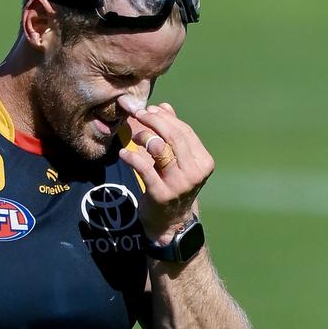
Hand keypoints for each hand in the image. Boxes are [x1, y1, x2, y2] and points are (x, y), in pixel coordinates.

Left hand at [117, 97, 213, 245]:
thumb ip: (172, 133)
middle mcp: (195, 172)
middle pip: (173, 137)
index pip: (184, 131)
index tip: (149, 110)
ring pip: (160, 149)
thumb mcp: (177, 159)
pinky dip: (131, 156)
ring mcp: (180, 184)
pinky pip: (144, 168)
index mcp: (203, 162)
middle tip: (138, 115)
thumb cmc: (172, 183)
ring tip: (133, 136)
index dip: (165, 118)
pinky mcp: (162, 194)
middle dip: (153, 121)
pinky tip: (123, 153)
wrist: (169, 221)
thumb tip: (164, 106)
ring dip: (144, 136)